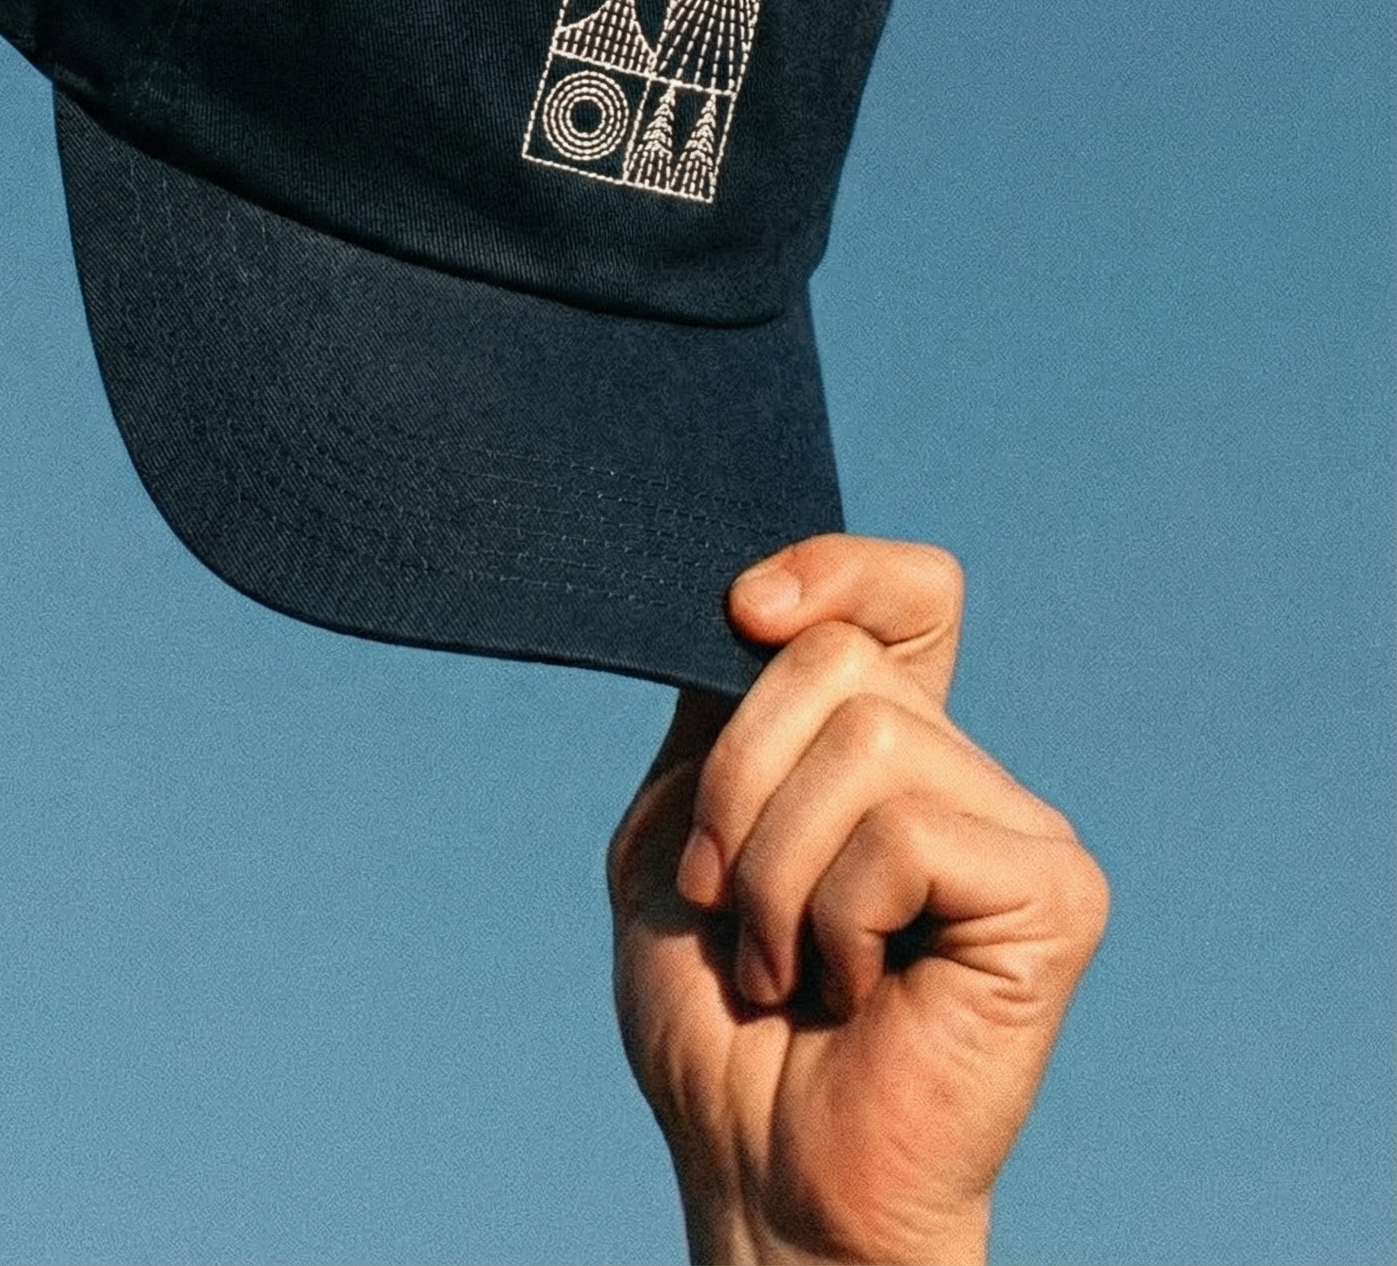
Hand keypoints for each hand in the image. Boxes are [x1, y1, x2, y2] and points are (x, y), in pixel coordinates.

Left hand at [608, 537, 1107, 1265]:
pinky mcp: (1054, 896)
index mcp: (886, 742)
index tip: (743, 610)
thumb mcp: (682, 822)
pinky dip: (837, 918)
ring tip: (788, 965)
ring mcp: (1020, 829)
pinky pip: (904, 833)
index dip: (834, 567)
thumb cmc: (714, 1014)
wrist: (752, 1169)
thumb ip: (724, 702)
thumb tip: (761, 594)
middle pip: (839, 655)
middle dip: (738, 782)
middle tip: (733, 905)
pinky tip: (855, 991)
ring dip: (774, 871)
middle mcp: (965, 771)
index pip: (908, 589)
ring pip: (866, 738)